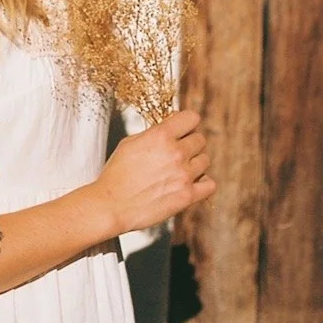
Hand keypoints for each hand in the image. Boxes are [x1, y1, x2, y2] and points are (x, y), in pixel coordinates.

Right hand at [91, 109, 214, 236]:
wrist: (112, 204)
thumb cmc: (117, 174)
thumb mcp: (130, 142)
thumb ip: (154, 134)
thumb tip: (171, 129)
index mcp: (160, 136)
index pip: (192, 118)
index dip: (186, 123)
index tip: (182, 129)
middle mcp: (176, 153)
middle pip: (200, 139)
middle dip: (189, 143)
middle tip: (177, 152)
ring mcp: (184, 175)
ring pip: (205, 160)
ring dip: (195, 163)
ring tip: (180, 169)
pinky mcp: (188, 196)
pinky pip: (210, 184)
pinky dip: (203, 182)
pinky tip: (190, 182)